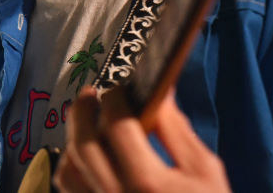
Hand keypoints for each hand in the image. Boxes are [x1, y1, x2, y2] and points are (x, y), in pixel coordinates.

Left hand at [54, 86, 230, 192]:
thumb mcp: (204, 171)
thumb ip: (176, 129)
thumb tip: (159, 90)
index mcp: (149, 184)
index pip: (117, 127)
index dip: (114, 99)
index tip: (119, 89)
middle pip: (83, 146)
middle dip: (82, 112)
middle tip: (91, 94)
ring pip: (68, 172)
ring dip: (72, 141)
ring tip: (85, 123)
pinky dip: (72, 169)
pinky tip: (87, 158)